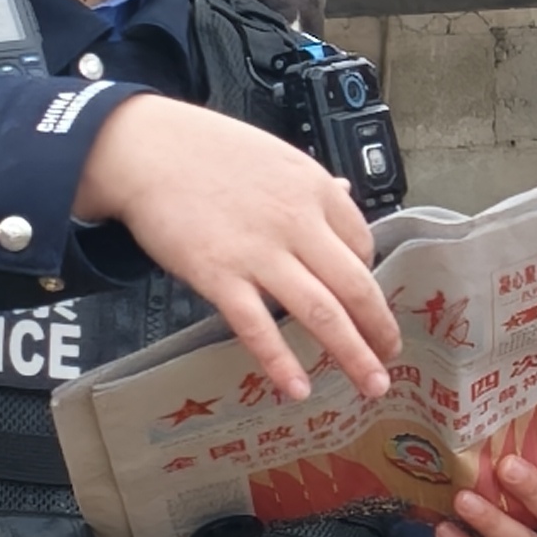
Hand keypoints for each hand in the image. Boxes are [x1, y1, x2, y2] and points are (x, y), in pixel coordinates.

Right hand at [73, 93, 397, 404]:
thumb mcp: (276, 156)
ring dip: (353, 354)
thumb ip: (314, 184)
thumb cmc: (206, 149)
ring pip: (321, 312)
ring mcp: (259, 252)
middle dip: (380, 329)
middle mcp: (297, 222)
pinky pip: (258, 327)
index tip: (366, 303)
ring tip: (371, 384)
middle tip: (392, 358)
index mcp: (315, 189)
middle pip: (356, 286)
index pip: (363, 243)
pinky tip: (297, 388)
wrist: (144, 148)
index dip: (369, 278)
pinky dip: (281, 362)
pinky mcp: (218, 275)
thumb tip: (347, 192)